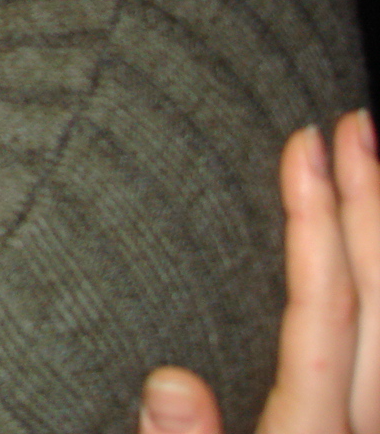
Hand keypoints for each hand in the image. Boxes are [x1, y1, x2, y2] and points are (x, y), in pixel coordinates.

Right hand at [137, 109, 378, 433]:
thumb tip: (169, 382)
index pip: (324, 312)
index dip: (317, 221)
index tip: (305, 146)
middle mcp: (357, 429)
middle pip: (377, 303)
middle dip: (367, 206)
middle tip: (355, 125)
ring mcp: (370, 429)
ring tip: (371, 164)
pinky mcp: (362, 427)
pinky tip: (366, 245)